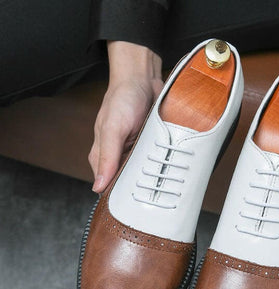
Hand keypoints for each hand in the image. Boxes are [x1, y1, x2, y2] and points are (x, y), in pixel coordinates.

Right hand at [89, 41, 163, 192]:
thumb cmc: (122, 100)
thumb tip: (98, 186)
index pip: (107, 185)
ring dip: (151, 178)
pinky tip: (168, 171)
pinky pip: (155, 161)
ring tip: (161, 189)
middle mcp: (118, 155)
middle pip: (127, 181)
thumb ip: (106, 157)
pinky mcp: (149, 146)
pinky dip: (160, 165)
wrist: (143, 79)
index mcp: (103, 155)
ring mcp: (135, 151)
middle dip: (137, 190)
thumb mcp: (112, 129)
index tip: (130, 208)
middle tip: (151, 201)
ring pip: (143, 173)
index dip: (117, 197)